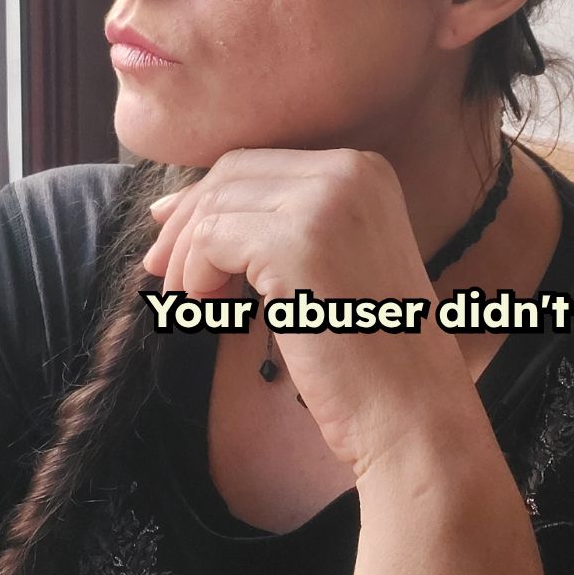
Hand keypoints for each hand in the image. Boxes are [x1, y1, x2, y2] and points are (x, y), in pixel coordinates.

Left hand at [142, 147, 475, 475]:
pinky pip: (212, 239)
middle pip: (234, 173)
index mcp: (364, 169)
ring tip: (191, 303)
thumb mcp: (329, 259)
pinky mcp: (298, 241)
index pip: (259, 163)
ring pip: (217, 204)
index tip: (171, 241)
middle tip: (161, 272)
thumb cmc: (367, 351)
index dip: (207, 200)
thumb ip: (273, 222)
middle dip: (187, 220)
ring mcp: (327, 201)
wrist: (412, 411)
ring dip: (188, 256)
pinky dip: (196, 274)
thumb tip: (173, 207)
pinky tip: (207, 310)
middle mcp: (350, 170)